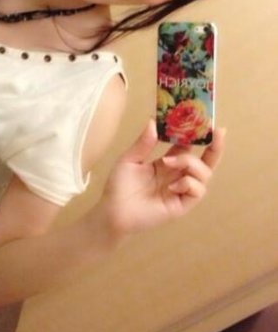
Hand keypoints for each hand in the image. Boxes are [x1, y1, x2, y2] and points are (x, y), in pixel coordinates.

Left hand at [101, 119, 225, 237]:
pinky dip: (189, 184)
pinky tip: (172, 185)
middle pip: (205, 161)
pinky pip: (197, 191)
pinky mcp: (182, 205)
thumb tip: (153, 120)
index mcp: (167, 163)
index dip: (197, 135)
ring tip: (169, 163)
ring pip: (204, 174)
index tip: (205, 120)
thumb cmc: (119, 186)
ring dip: (190, 163)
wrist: (113, 211)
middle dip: (215, 147)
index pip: (188, 147)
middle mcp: (178, 175)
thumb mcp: (129, 160)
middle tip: (218, 132)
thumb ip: (144, 143)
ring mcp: (181, 190)